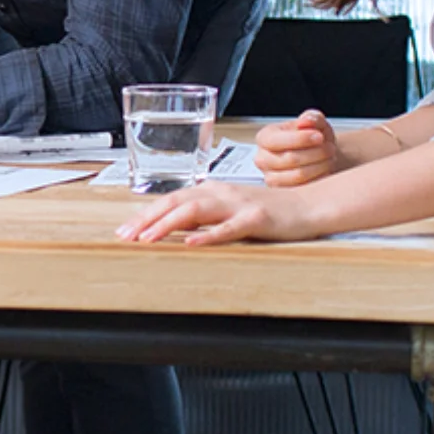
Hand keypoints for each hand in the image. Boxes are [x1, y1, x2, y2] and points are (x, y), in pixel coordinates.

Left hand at [116, 181, 321, 247]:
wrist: (310, 206)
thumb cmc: (270, 212)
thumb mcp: (230, 212)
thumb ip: (204, 217)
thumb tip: (173, 229)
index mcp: (212, 191)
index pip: (171, 200)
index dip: (145, 214)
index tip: (123, 230)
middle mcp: (221, 193)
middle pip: (176, 201)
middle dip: (147, 218)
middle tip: (125, 236)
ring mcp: (238, 204)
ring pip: (196, 210)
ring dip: (168, 224)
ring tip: (148, 239)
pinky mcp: (257, 217)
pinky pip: (229, 227)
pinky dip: (209, 234)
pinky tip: (192, 242)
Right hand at [253, 109, 338, 186]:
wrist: (317, 154)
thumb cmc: (312, 137)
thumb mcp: (313, 122)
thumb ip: (311, 117)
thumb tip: (306, 121)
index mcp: (265, 138)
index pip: (277, 140)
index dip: (301, 139)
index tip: (320, 136)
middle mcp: (263, 159)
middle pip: (290, 159)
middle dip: (316, 153)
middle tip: (330, 148)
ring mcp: (271, 178)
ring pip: (298, 175)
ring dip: (320, 166)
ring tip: (330, 158)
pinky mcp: (283, 193)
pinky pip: (303, 189)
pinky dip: (318, 179)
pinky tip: (325, 169)